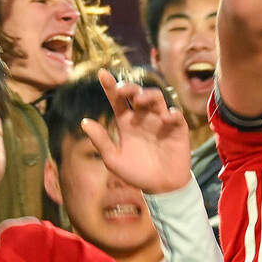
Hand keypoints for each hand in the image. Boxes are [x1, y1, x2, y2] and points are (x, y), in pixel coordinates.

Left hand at [80, 70, 191, 194]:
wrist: (161, 188)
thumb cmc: (136, 173)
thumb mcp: (113, 159)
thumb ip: (101, 141)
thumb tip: (84, 121)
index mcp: (126, 123)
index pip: (117, 100)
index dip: (109, 86)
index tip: (101, 73)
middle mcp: (143, 118)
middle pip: (137, 94)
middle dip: (130, 88)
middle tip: (122, 90)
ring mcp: (161, 122)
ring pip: (157, 99)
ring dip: (149, 96)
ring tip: (140, 100)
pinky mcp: (177, 130)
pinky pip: (176, 116)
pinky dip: (172, 114)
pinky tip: (167, 117)